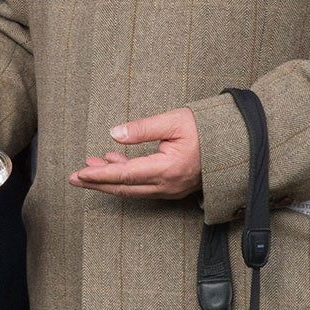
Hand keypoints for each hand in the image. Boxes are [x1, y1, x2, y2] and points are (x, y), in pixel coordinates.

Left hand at [68, 107, 201, 198]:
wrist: (238, 143)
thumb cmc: (208, 129)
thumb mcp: (174, 121)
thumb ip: (142, 128)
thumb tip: (114, 133)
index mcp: (168, 169)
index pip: (125, 175)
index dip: (100, 175)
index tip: (79, 173)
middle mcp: (169, 184)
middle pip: (124, 187)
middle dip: (97, 182)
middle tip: (72, 177)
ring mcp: (172, 189)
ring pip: (133, 188)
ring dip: (109, 178)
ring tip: (89, 165)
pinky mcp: (174, 186)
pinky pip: (144, 186)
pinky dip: (125, 176)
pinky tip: (113, 161)